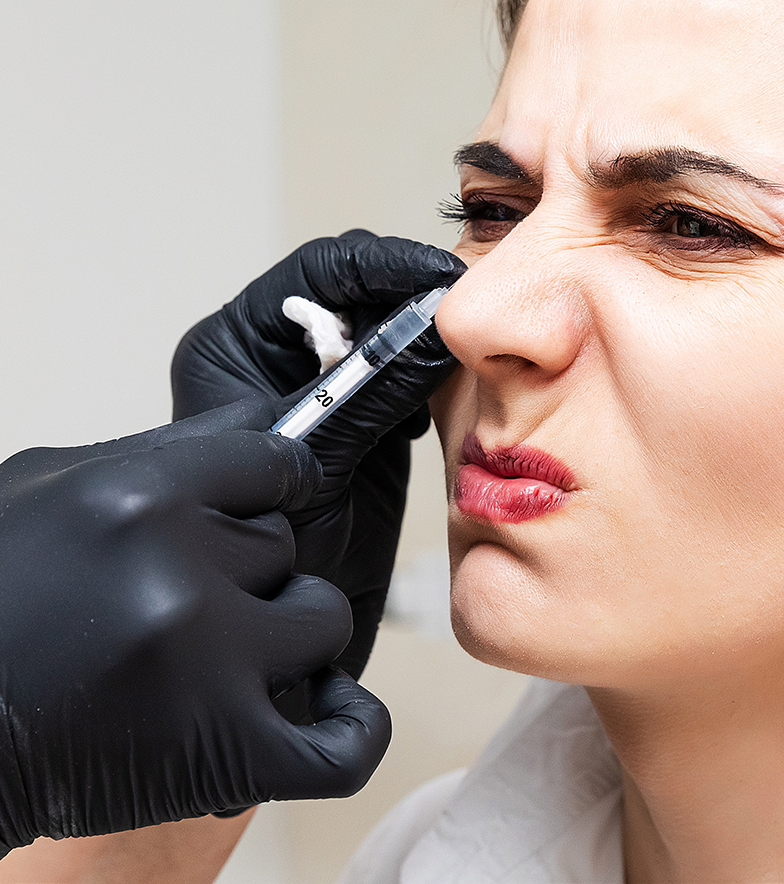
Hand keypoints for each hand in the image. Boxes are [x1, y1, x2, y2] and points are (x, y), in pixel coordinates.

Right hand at [0, 399, 390, 856]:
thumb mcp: (46, 490)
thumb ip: (162, 453)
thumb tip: (266, 413)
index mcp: (137, 498)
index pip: (277, 462)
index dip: (277, 483)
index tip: (274, 498)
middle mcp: (178, 572)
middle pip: (287, 544)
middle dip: (248, 569)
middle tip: (184, 602)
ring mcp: (207, 666)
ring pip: (322, 617)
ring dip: (287, 635)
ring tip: (228, 655)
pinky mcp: (222, 755)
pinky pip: (343, 745)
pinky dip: (352, 729)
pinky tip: (333, 708)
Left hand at [171, 231, 464, 681]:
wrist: (281, 657)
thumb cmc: (260, 571)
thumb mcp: (313, 465)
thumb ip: (368, 394)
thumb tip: (435, 330)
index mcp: (236, 349)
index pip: (320, 273)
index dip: (386, 267)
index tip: (446, 281)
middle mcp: (279, 362)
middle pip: (361, 293)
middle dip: (418, 296)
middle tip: (477, 311)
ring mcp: (328, 394)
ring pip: (393, 333)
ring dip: (435, 336)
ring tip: (477, 347)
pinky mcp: (369, 428)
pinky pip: (412, 379)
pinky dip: (442, 378)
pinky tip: (462, 393)